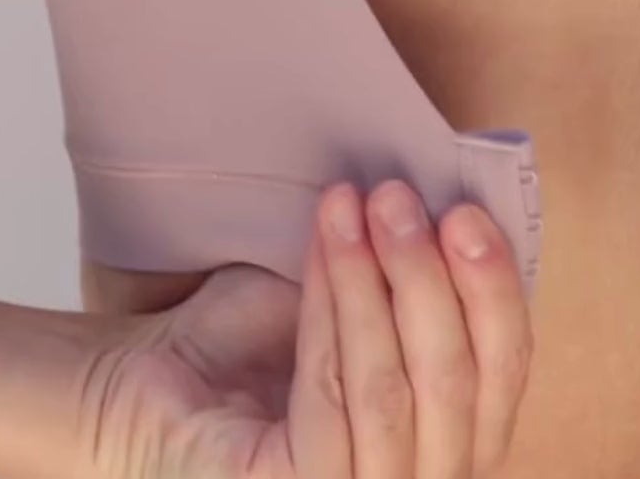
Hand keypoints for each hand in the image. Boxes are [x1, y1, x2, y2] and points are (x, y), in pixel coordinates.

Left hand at [82, 180, 533, 478]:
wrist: (136, 387)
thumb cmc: (248, 350)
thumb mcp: (358, 303)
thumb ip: (416, 284)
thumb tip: (467, 209)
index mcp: (445, 443)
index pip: (503, 374)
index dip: (496, 289)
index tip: (465, 208)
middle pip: (461, 386)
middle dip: (435, 278)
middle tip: (400, 196)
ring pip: (397, 392)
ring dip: (382, 282)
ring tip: (358, 205)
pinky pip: (332, 402)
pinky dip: (334, 313)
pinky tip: (327, 246)